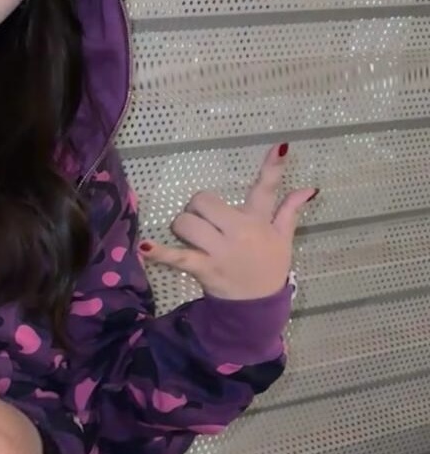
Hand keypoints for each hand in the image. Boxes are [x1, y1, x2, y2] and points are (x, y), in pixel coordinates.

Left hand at [139, 144, 317, 299]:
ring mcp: (220, 251)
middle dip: (197, 208)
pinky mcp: (204, 268)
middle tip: (203, 221)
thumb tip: (310, 188)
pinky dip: (160, 253)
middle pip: (204, 201)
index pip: (266, 190)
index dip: (272, 168)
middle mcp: (239, 232)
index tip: (278, 146)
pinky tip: (144, 247)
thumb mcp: (283, 238)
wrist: (258, 306)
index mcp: (258, 222)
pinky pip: (178, 257)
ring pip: (187, 223)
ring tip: (190, 238)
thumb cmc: (268, 267)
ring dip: (182, 227)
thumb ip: (290, 210)